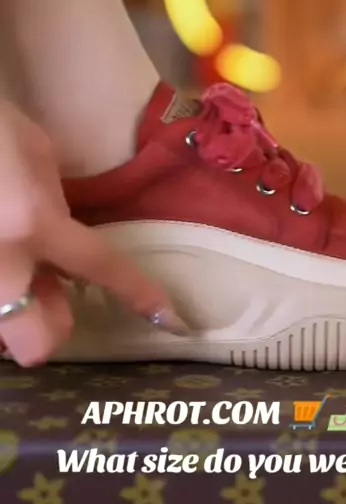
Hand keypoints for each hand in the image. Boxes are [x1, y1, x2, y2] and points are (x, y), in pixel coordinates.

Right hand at [0, 101, 177, 366]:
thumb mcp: (40, 162)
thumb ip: (57, 213)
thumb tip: (66, 253)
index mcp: (34, 224)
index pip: (101, 267)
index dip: (140, 296)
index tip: (171, 320)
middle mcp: (2, 262)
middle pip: (36, 342)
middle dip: (49, 326)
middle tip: (50, 292)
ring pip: (1, 331)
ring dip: (14, 313)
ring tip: (17, 275)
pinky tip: (2, 255)